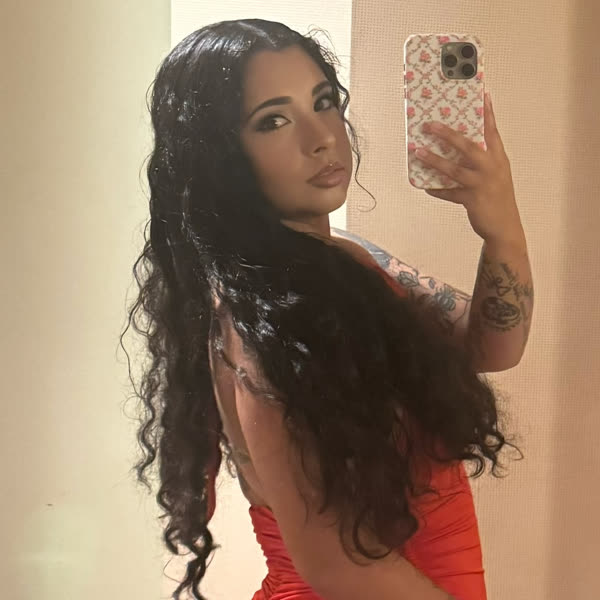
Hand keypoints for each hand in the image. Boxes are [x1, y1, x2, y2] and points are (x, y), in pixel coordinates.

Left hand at [415, 92, 523, 245]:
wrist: (505, 227)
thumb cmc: (497, 197)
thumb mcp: (495, 174)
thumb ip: (481, 159)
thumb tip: (457, 147)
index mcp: (498, 158)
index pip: (491, 131)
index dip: (487, 112)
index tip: (482, 93)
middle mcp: (491, 168)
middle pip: (468, 146)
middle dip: (448, 134)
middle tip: (430, 125)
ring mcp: (482, 184)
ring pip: (454, 169)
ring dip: (434, 160)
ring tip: (418, 152)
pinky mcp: (472, 200)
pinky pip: (449, 193)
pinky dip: (437, 190)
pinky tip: (425, 187)